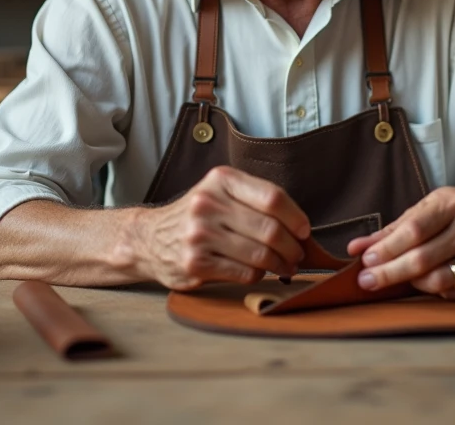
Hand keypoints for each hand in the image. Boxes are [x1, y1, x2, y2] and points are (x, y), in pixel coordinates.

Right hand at [131, 166, 310, 290]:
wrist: (150, 238)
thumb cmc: (198, 216)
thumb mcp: (220, 192)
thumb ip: (255, 201)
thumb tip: (300, 228)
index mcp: (221, 180)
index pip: (272, 197)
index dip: (296, 217)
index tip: (304, 231)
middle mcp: (208, 204)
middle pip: (269, 228)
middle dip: (292, 246)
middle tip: (298, 254)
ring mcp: (200, 235)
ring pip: (260, 254)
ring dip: (280, 264)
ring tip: (285, 266)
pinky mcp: (195, 263)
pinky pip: (244, 273)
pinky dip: (258, 275)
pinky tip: (258, 271)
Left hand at [346, 188, 454, 299]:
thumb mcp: (429, 209)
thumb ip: (392, 229)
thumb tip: (355, 248)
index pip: (414, 230)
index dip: (386, 248)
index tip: (365, 260)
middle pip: (422, 258)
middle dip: (388, 272)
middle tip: (365, 281)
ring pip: (436, 280)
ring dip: (408, 283)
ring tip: (393, 279)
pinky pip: (450, 293)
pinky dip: (430, 290)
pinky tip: (421, 283)